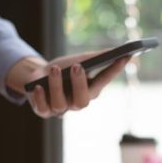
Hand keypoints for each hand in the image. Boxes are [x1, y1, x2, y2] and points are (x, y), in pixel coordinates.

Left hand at [5, 52, 129, 117]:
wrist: (38, 75)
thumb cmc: (63, 68)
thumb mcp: (79, 60)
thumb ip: (98, 57)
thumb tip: (118, 50)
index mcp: (90, 90)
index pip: (104, 81)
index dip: (115, 70)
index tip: (123, 57)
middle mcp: (77, 102)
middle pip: (82, 101)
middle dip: (80, 84)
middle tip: (78, 66)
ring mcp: (60, 108)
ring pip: (60, 104)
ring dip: (56, 86)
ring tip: (55, 69)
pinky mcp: (43, 111)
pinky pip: (43, 108)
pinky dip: (40, 98)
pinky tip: (38, 86)